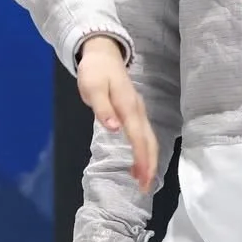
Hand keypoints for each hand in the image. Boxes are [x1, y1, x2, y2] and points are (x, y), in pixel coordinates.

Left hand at [76, 36, 157, 189]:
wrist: (103, 54)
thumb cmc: (95, 72)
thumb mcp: (92, 87)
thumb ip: (102, 109)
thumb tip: (114, 129)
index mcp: (128, 107)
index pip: (138, 137)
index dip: (141, 158)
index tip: (142, 178)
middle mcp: (138, 111)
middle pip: (149, 141)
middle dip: (149, 165)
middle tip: (144, 187)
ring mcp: (138, 112)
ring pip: (149, 139)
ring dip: (149, 160)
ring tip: (143, 181)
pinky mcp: (135, 113)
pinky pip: (144, 136)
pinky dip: (145, 151)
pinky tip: (139, 162)